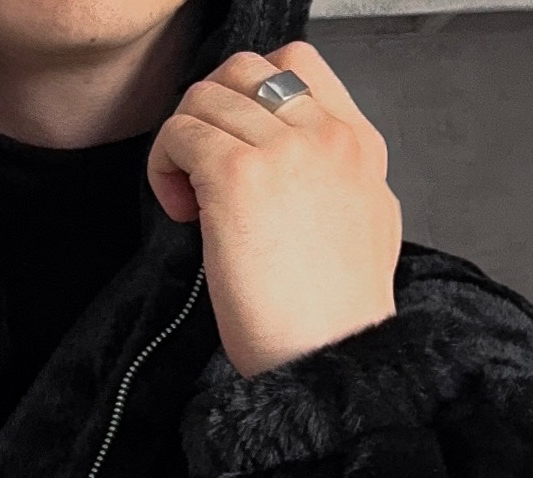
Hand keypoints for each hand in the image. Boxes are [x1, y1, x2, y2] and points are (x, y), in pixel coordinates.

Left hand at [146, 39, 400, 378]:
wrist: (331, 359)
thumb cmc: (337, 319)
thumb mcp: (368, 226)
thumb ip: (338, 180)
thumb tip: (301, 170)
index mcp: (357, 143)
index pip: (296, 65)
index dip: (249, 96)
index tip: (236, 143)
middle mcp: (323, 134)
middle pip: (242, 71)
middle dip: (210, 112)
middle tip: (203, 170)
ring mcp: (280, 149)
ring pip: (204, 98)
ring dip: (182, 144)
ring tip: (191, 201)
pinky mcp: (236, 175)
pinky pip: (179, 133)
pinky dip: (164, 166)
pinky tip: (181, 212)